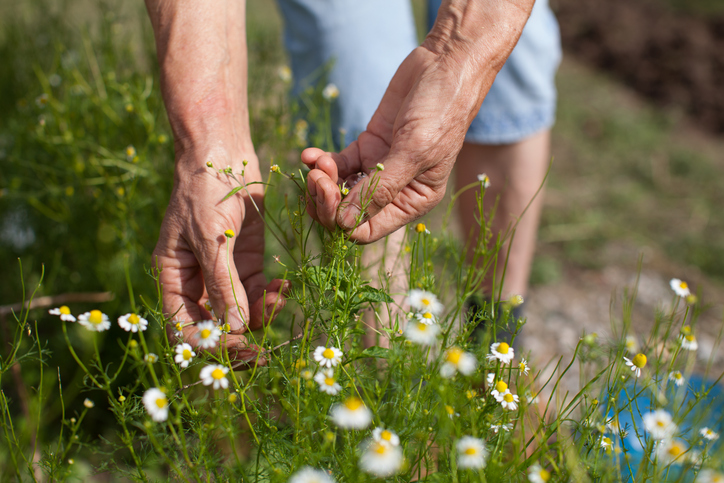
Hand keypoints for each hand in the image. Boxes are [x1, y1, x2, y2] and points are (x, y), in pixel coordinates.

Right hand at [153, 151, 288, 364]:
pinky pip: (257, 292)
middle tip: (265, 352)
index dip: (209, 346)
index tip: (238, 349)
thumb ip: (223, 284)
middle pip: (215, 326)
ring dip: (261, 314)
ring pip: (241, 313)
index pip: (184, 329)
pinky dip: (271, 295)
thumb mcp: (211, 238)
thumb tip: (235, 329)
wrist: (223, 154)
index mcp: (173, 279)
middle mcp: (196, 282)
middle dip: (239, 339)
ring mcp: (222, 273)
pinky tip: (283, 286)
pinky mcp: (246, 262)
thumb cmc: (204, 191)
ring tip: (279, 298)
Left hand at [303, 45, 484, 242]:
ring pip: (339, 190)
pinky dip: (321, 161)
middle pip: (348, 213)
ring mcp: (378, 169)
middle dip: (326, 200)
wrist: (446, 66)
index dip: (342, 220)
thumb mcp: (414, 152)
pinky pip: (337, 164)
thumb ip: (380, 188)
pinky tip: (310, 153)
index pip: (367, 229)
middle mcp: (394, 191)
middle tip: (316, 177)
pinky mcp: (366, 146)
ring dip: (321, 180)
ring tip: (315, 162)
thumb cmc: (440, 112)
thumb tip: (345, 222)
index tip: (328, 193)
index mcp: (411, 202)